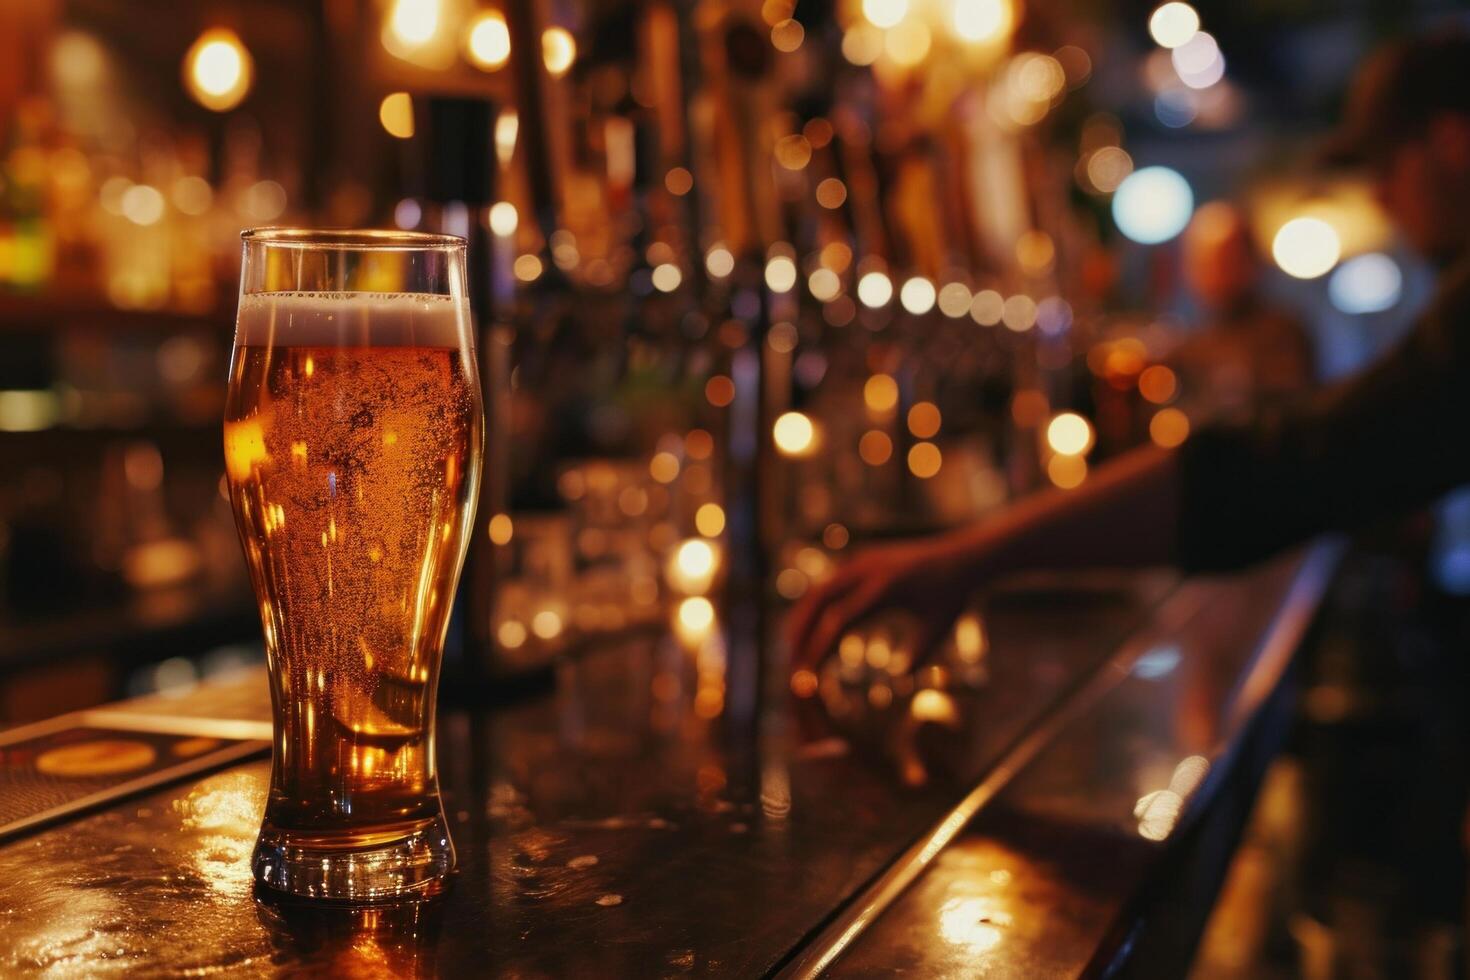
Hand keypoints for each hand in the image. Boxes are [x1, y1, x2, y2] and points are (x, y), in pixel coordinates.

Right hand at [787, 537, 974, 670]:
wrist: (962, 555)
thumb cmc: (952, 597)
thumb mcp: (937, 631)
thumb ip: (917, 658)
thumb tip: (896, 682)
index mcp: (885, 588)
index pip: (840, 620)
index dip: (819, 647)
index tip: (807, 672)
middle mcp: (867, 569)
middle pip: (819, 601)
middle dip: (800, 632)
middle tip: (789, 662)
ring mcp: (861, 561)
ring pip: (819, 589)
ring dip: (802, 617)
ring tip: (792, 647)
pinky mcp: (860, 560)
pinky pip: (830, 583)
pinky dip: (815, 606)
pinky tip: (811, 628)